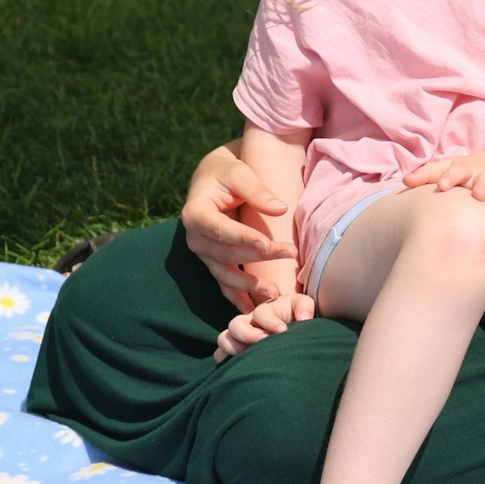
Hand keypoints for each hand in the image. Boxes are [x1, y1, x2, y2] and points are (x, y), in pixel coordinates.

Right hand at [182, 147, 295, 310]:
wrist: (213, 179)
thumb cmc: (227, 172)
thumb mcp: (240, 173)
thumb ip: (257, 190)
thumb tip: (281, 209)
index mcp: (196, 213)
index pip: (219, 229)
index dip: (242, 238)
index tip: (266, 245)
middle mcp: (194, 237)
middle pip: (226, 253)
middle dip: (258, 257)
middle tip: (290, 254)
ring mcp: (203, 253)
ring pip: (224, 273)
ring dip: (249, 286)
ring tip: (275, 292)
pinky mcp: (213, 262)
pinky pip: (223, 284)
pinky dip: (238, 299)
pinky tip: (254, 311)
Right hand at [214, 291, 315, 361]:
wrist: (293, 332)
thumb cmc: (297, 316)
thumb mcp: (303, 307)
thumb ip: (305, 308)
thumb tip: (304, 319)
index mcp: (264, 311)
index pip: (261, 313)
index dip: (270, 322)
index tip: (283, 331)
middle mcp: (248, 323)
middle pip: (235, 324)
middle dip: (247, 334)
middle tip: (264, 342)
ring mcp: (239, 338)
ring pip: (224, 339)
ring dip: (233, 347)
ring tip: (249, 356)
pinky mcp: (235, 352)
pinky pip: (220, 355)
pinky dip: (224, 360)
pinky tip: (238, 367)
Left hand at [403, 157, 484, 234]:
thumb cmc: (463, 173)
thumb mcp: (446, 168)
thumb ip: (426, 175)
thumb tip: (405, 181)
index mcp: (466, 170)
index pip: (458, 169)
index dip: (450, 177)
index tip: (441, 186)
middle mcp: (483, 179)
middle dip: (482, 185)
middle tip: (477, 194)